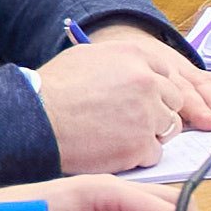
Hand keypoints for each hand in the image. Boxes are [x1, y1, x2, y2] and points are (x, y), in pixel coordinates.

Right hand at [29, 23, 210, 169]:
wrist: (36, 120)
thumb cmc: (51, 90)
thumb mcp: (85, 58)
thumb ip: (117, 62)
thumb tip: (130, 68)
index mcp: (133, 55)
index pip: (165, 72)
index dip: (155, 88)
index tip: (144, 99)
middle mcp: (146, 81)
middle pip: (173, 99)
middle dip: (157, 111)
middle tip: (133, 121)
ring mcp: (147, 113)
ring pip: (169, 127)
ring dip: (151, 133)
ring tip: (121, 136)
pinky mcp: (141, 145)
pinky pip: (155, 153)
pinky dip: (138, 156)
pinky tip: (115, 151)